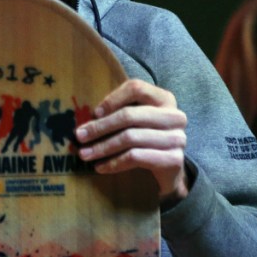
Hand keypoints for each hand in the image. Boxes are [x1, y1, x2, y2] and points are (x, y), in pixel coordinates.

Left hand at [76, 79, 188, 205]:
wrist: (169, 169)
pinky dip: (114, 162)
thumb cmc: (145, 138)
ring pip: (130, 138)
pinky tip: (100, 167)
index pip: (136, 88)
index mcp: (164, 99)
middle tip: (80, 136)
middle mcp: (174, 116)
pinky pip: (135, 157)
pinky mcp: (173, 159)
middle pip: (129, 115)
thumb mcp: (135, 120)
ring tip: (85, 154)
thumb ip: (117, 112)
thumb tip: (86, 116)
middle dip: (100, 127)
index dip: (112, 98)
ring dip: (102, 147)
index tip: (94, 112)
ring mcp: (177, 138)